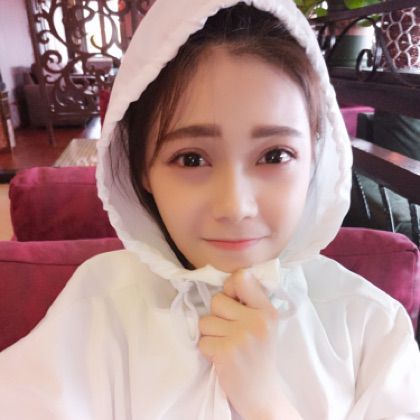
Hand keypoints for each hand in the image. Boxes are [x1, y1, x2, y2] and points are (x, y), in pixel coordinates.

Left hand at [198, 270, 301, 419]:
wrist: (262, 393)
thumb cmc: (259, 354)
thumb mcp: (265, 324)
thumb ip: (250, 301)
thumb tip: (230, 279)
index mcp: (267, 310)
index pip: (241, 277)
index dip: (230, 288)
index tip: (234, 302)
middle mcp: (256, 321)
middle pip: (217, 300)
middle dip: (217, 315)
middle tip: (231, 330)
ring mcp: (241, 337)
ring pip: (205, 321)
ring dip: (211, 334)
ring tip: (227, 344)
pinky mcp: (226, 353)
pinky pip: (202, 340)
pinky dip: (208, 349)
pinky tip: (222, 356)